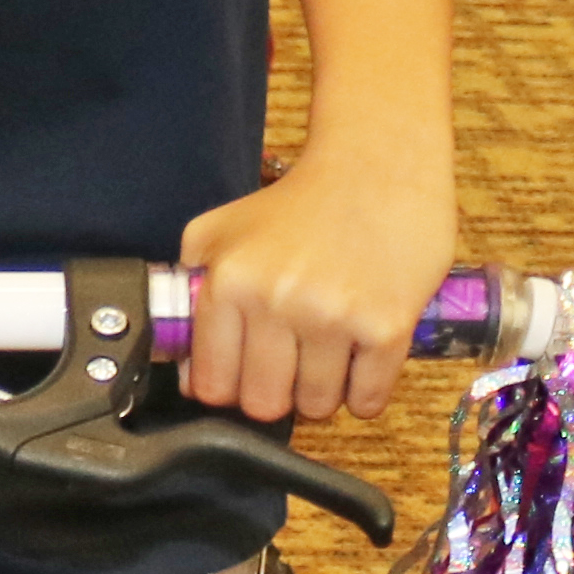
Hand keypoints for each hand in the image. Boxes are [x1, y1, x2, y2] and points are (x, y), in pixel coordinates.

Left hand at [172, 145, 449, 426]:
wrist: (379, 166)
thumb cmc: (301, 202)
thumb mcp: (221, 229)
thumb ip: (193, 289)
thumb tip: (186, 370)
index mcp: (230, 282)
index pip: (212, 383)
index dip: (227, 390)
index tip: (241, 380)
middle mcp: (277, 302)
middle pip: (263, 404)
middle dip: (274, 396)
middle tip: (289, 370)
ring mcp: (334, 317)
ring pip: (316, 406)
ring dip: (321, 393)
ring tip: (328, 357)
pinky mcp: (387, 327)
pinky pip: (367, 401)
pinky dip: (364, 395)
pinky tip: (362, 364)